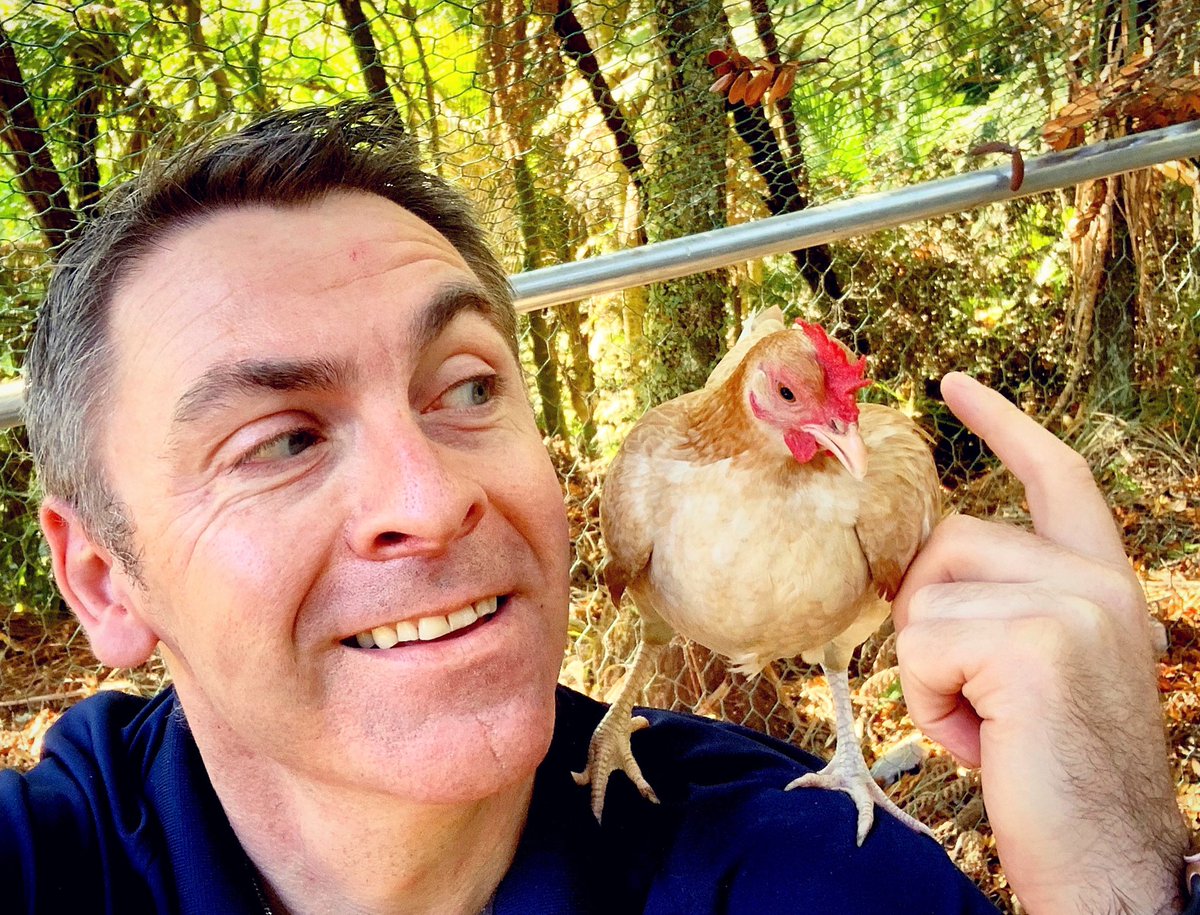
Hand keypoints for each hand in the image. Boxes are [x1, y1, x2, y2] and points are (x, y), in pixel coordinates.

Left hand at [893, 373, 1188, 913]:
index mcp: (1101, 582)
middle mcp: (1098, 581)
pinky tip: (981, 741)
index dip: (1003, 425)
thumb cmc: (1054, 769)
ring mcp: (1073, 605)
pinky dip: (928, 702)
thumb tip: (920, 571)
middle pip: (949, 542)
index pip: (1055, 476)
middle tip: (972, 693)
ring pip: (926, 596)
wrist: (1104, 858)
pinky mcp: (1035, 641)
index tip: (954, 385)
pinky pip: (921, 645)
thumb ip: (999, 603)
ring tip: (984, 722)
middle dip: (928, 616)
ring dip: (928, 669)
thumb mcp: (1032, 667)